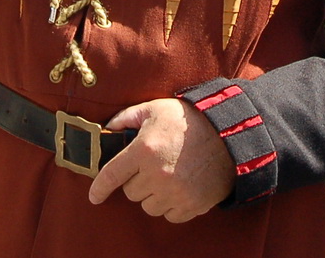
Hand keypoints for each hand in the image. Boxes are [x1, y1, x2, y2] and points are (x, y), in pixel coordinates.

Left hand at [87, 98, 232, 221]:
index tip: (94, 197)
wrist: (229, 133)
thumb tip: (108, 128)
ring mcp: (175, 193)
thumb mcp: (155, 108)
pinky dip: (171, 205)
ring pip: (149, 206)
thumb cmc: (189, 119)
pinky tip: (180, 187)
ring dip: (153, 195)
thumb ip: (127, 117)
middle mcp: (157, 175)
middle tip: (152, 166)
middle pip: (131, 193)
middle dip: (137, 180)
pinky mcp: (191, 205)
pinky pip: (170, 216)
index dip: (99, 188)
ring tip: (168, 176)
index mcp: (144, 150)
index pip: (112, 175)